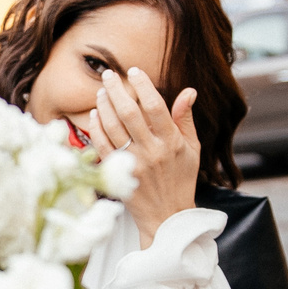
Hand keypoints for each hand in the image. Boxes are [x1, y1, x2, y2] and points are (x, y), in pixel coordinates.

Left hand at [89, 66, 198, 242]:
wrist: (167, 217)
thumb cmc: (182, 179)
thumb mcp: (192, 149)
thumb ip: (186, 119)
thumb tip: (189, 90)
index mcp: (172, 142)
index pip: (155, 106)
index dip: (143, 85)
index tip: (134, 71)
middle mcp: (152, 151)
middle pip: (129, 112)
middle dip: (116, 89)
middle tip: (108, 74)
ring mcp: (133, 163)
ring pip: (112, 127)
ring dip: (103, 105)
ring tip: (101, 91)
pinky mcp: (119, 174)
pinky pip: (102, 145)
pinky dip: (96, 127)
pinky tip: (95, 114)